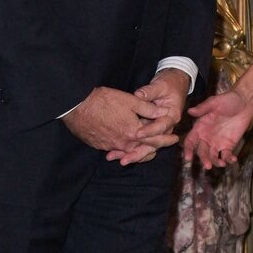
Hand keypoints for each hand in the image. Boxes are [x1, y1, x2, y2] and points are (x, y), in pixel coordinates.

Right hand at [62, 85, 176, 159]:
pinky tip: (123, 146)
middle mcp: (123, 143)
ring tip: (144, 149)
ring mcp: (110, 146)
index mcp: (133, 132)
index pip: (155, 139)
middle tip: (161, 147)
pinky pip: (115, 150)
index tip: (175, 138)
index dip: (166, 139)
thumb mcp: (130, 101)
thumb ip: (148, 109)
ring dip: (137, 151)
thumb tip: (164, 113)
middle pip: (142, 150)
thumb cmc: (104, 100)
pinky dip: (122, 150)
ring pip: (128, 152)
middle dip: (153, 148)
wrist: (77, 106)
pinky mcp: (99, 145)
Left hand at [107, 69, 190, 165]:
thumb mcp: (160, 85)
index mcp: (172, 116)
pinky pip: (140, 142)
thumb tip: (139, 95)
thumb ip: (149, 91)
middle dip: (138, 152)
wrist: (174, 84)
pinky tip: (114, 151)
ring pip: (145, 145)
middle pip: (153, 143)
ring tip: (114, 157)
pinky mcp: (149, 129)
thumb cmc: (169, 84)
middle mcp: (166, 126)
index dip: (149, 131)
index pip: (161, 126)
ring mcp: (157, 130)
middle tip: (124, 159)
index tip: (137, 133)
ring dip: (130, 153)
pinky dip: (128, 147)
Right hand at [183, 89, 252, 169]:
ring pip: (213, 156)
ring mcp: (217, 142)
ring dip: (215, 162)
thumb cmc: (228, 99)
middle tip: (207, 165)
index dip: (188, 149)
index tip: (188, 157)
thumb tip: (190, 111)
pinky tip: (232, 159)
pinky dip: (228, 159)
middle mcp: (206, 137)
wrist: (244, 102)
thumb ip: (202, 108)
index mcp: (200, 127)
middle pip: (201, 151)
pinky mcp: (228, 145)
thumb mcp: (214, 102)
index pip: (190, 141)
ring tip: (221, 164)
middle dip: (203, 159)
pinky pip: (226, 155)